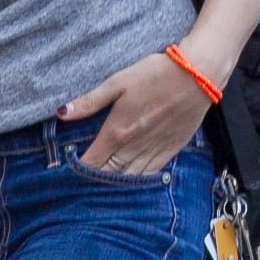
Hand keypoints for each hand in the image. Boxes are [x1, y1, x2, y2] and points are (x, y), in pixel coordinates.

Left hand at [58, 52, 208, 173]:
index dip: (79, 169)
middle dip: (94, 180)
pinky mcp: (170, 150)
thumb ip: (89, 101)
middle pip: (108, 175)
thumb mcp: (117, 82)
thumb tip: (62, 113)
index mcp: (117, 131)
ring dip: (115, 184)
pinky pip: (150, 174)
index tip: (70, 170)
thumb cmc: (155, 74)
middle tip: (84, 183)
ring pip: (129, 178)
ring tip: (104, 186)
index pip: (92, 162)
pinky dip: (138, 180)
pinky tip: (131, 181)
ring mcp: (153, 151)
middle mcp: (133, 147)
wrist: (196, 76)